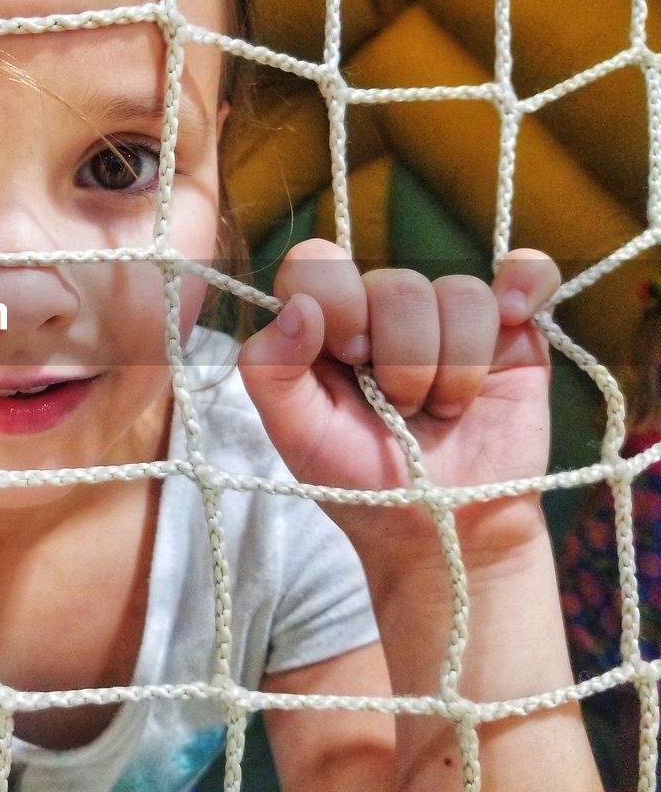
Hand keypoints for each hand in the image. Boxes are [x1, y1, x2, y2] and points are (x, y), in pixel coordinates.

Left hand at [238, 239, 560, 577]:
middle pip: (396, 284)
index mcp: (324, 321)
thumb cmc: (360, 482)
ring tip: (442, 410)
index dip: (338, 300)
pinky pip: (526, 272)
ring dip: (454, 368)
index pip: (319, 262)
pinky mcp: (511, 331)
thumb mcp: (295, 434)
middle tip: (400, 408)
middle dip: (402, 361)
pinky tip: (513, 318)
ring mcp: (448, 317)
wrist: (442, 532)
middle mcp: (382, 309)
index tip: (350, 356)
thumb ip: (269, 369)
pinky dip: (525, 284)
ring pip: (459, 292)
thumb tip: (298, 306)